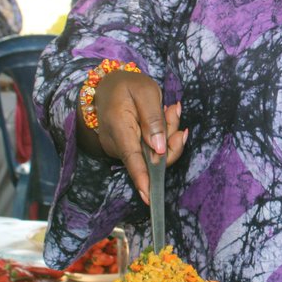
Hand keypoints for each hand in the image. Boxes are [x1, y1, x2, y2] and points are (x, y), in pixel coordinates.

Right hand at [88, 71, 187, 203]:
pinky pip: (151, 149)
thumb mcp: (144, 92)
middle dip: (171, 138)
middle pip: (151, 157)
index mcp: (119, 128)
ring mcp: (122, 148)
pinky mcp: (128, 148)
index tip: (149, 196)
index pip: (132, 158)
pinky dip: (162, 135)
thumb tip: (159, 149)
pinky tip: (165, 115)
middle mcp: (118, 143)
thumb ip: (153, 119)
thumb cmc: (126, 86)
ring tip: (169, 109)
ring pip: (154, 153)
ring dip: (168, 133)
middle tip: (174, 110)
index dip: (142, 178)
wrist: (107, 84)